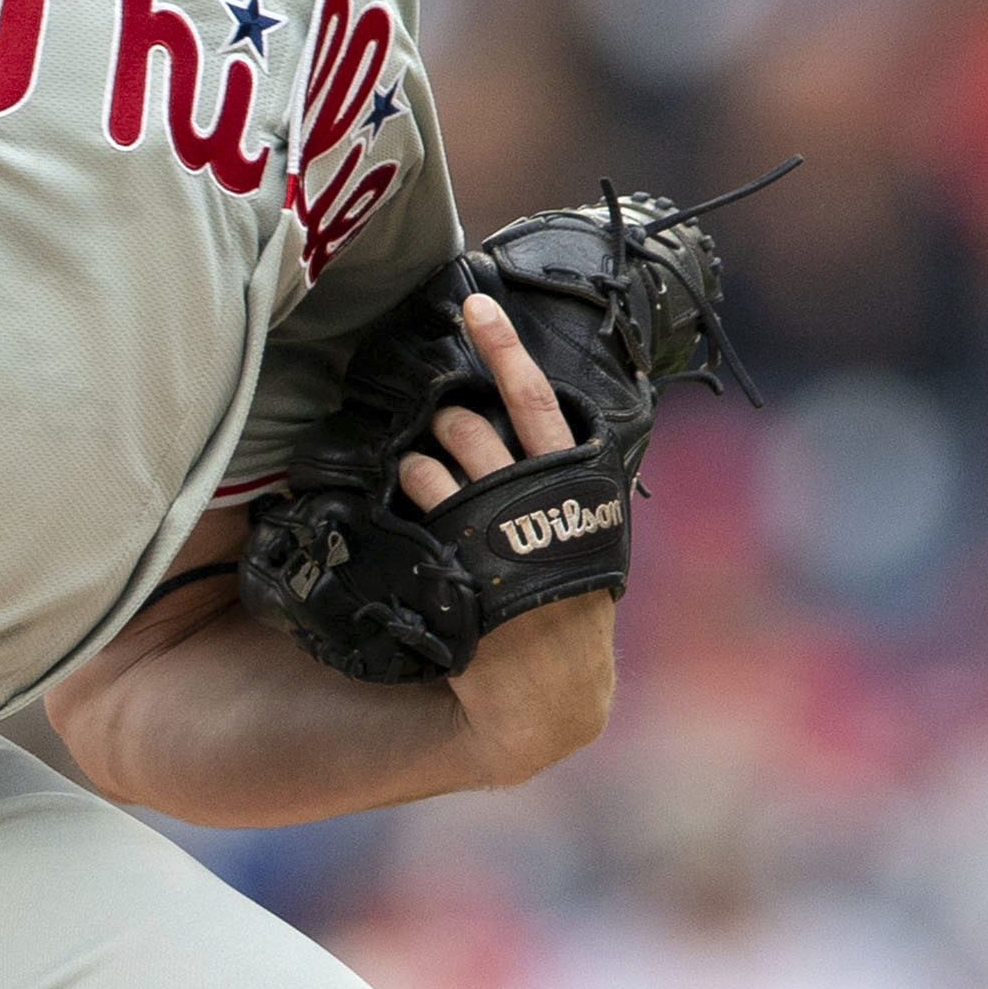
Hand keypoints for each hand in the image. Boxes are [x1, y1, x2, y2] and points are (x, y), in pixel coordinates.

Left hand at [396, 292, 618, 781]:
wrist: (550, 683)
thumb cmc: (564, 602)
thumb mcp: (579, 532)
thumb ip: (556, 478)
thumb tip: (522, 426)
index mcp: (574, 478)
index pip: (536, 398)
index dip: (504, 348)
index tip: (475, 304)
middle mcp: (536, 490)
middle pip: (477, 423)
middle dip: (452, 422)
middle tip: (445, 440)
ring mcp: (496, 519)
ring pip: (444, 451)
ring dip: (425, 457)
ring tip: (426, 482)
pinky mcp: (460, 547)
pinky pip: (421, 490)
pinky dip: (410, 487)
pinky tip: (408, 505)